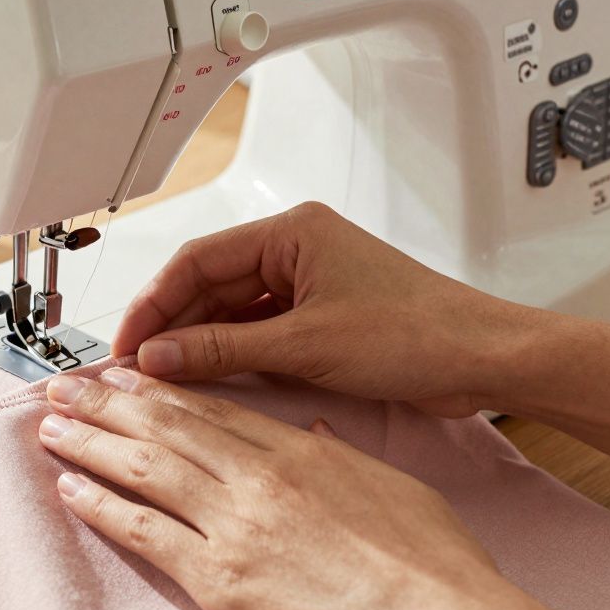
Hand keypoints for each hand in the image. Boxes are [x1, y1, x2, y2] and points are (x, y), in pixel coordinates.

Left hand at [38, 369, 609, 609]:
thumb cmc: (434, 567)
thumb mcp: (392, 487)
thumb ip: (341, 457)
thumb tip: (311, 435)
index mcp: (299, 454)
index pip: (212, 409)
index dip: (159, 389)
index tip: (125, 375)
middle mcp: (257, 479)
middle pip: (166, 427)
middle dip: (108, 403)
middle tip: (65, 386)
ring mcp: (233, 526)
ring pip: (144, 468)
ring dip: (90, 444)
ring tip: (51, 427)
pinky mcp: (218, 578)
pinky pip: (144, 531)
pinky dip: (102, 506)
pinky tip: (71, 489)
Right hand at [111, 202, 527, 417]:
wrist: (483, 360)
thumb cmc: (417, 334)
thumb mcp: (304, 345)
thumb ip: (223, 350)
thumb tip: (159, 357)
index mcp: (292, 232)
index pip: (197, 261)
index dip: (153, 302)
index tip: (126, 342)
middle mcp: (296, 250)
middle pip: (209, 284)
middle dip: (170, 325)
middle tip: (135, 366)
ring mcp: (308, 284)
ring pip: (230, 310)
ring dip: (197, 342)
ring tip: (162, 377)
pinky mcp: (319, 317)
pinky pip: (256, 330)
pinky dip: (229, 353)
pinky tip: (206, 377)